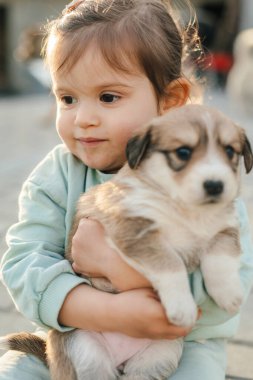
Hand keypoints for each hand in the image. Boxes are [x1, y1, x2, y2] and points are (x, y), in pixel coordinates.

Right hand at [59, 285, 199, 336]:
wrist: (111, 313)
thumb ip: (164, 291)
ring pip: (176, 335)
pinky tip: (171, 319)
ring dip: (182, 326)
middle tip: (192, 309)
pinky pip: (167, 336)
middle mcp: (158, 328)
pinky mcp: (149, 337)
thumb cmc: (129, 297)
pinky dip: (173, 330)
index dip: (193, 312)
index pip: (184, 317)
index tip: (195, 304)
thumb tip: (179, 289)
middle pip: (184, 329)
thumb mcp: (147, 290)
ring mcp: (153, 335)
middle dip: (190, 320)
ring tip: (183, 313)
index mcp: (159, 315)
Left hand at [71, 218, 150, 290]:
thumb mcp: (110, 223)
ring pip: (79, 249)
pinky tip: (92, 263)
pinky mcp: (77, 264)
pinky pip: (77, 263)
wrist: (115, 261)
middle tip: (101, 242)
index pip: (85, 222)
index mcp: (84, 225)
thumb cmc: (115, 241)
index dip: (93, 226)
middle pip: (81, 235)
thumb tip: (98, 216)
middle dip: (88, 238)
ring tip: (99, 254)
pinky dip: (83, 263)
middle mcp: (76, 237)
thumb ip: (101, 218)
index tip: (100, 231)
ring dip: (86, 250)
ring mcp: (75, 252)